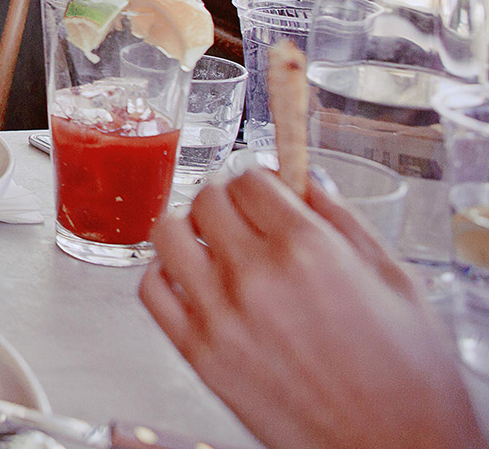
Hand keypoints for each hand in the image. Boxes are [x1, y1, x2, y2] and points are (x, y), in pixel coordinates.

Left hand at [140, 168, 482, 448]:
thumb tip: (306, 182)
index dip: (260, 179)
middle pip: (208, 200)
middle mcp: (255, 276)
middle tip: (244, 214)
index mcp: (308, 249)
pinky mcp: (198, 353)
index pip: (250, 179)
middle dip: (227, 199)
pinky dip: (164, 273)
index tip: (266, 189)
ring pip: (168, 234)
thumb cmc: (408, 380)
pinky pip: (152, 289)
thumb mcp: (396, 282)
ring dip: (188, 227)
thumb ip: (344, 222)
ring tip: (212, 240)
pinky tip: (190, 278)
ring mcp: (219, 315)